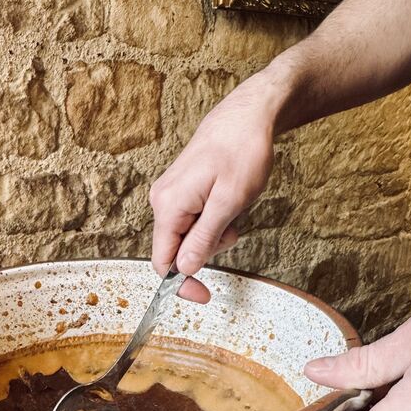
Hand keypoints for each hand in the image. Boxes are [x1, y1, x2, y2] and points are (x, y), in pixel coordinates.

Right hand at [149, 74, 277, 301]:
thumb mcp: (229, 203)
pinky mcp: (181, 189)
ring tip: (234, 205)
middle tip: (234, 226)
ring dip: (214, 232)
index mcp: (168, 206)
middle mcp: (162, 201)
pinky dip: (214, 218)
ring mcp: (170, 194)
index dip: (182, 283)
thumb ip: (203, 239)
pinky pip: (193, 218)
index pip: (163, 262)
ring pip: (188, 235)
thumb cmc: (242, 152)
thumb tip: (185, 269)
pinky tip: (228, 198)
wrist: (248, 115)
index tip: (205, 295)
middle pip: (177, 249)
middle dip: (207, 248)